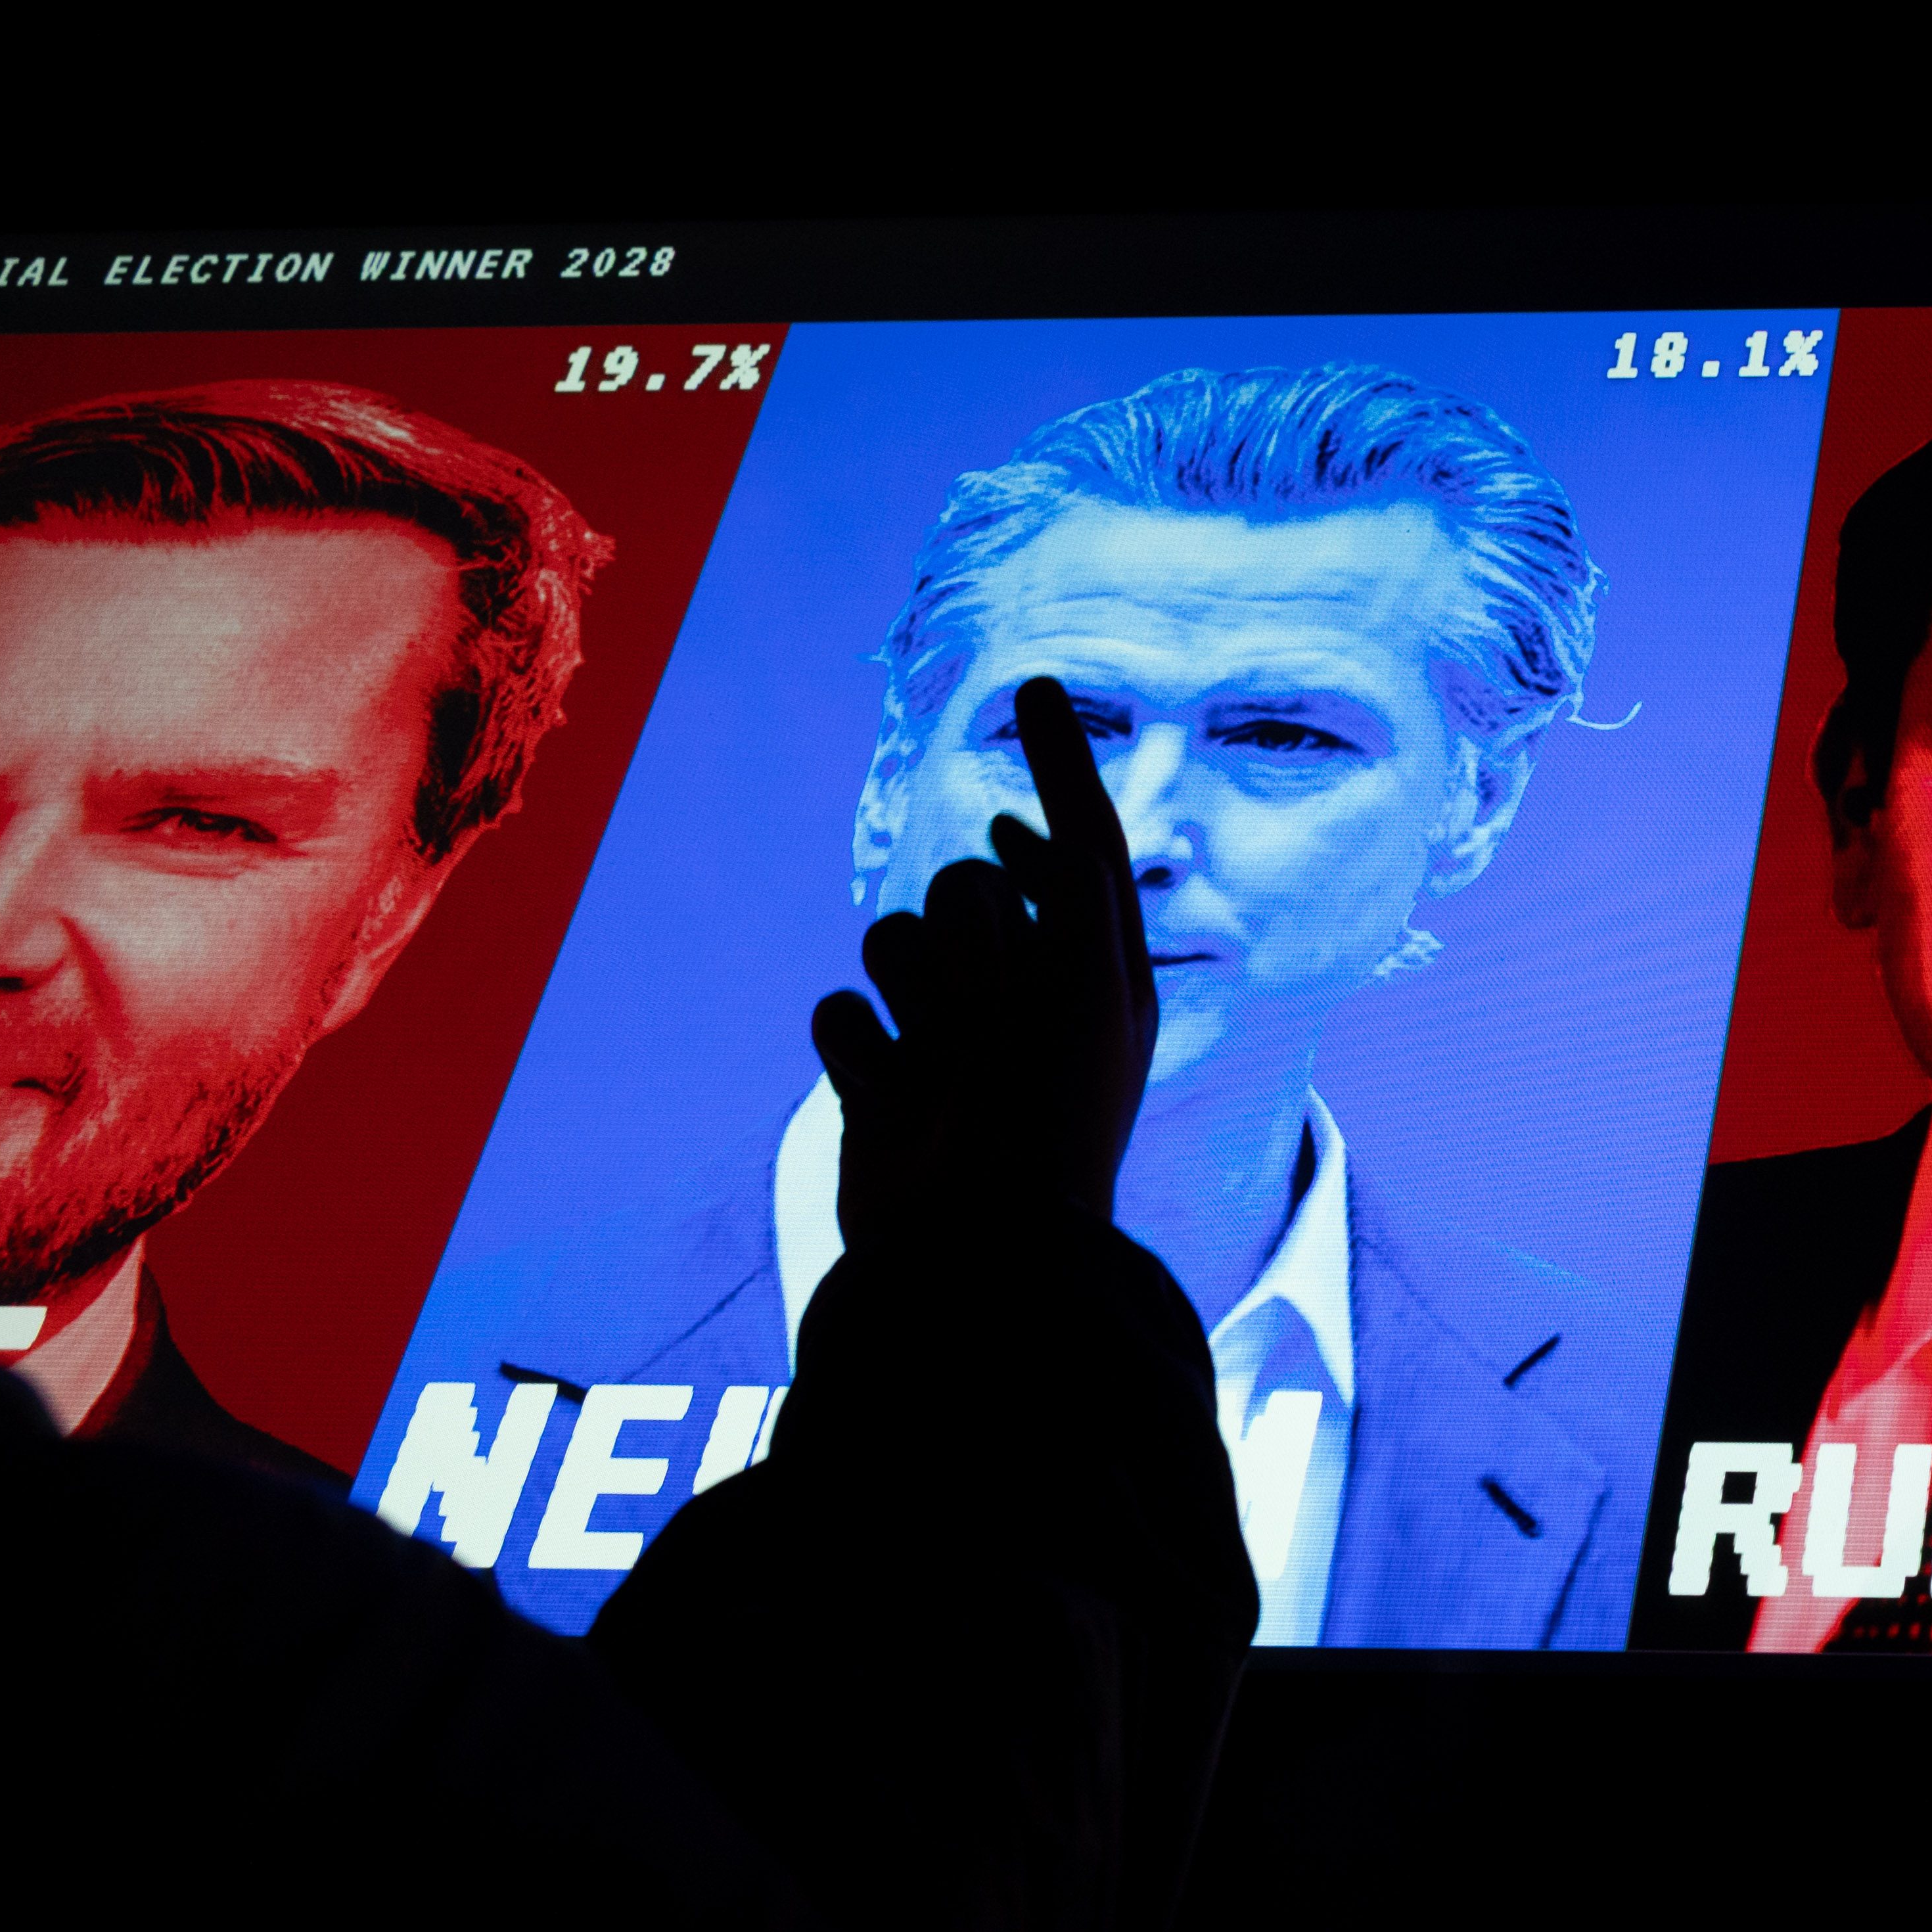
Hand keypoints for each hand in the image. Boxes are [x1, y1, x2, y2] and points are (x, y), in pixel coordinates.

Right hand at [811, 676, 1156, 1251]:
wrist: (981, 1248)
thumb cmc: (1050, 1111)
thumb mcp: (1086, 977)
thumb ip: (1072, 871)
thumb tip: (1040, 770)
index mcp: (1095, 967)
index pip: (1076, 839)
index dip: (1057, 765)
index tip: (1034, 683)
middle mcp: (1021, 993)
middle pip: (958, 887)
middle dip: (967, 933)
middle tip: (990, 1015)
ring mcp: (945, 1034)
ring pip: (889, 941)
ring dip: (913, 993)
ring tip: (946, 1065)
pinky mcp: (875, 1078)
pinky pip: (836, 1013)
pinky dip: (860, 1052)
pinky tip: (894, 1105)